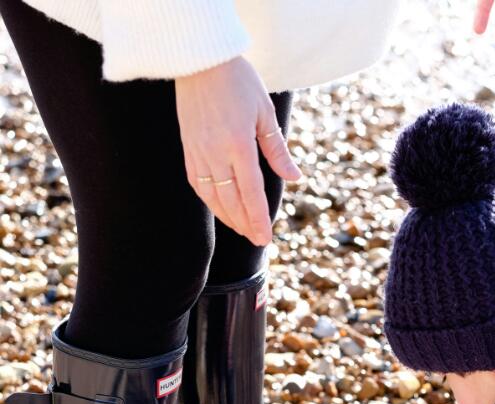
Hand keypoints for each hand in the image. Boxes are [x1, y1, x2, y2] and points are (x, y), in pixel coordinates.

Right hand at [175, 57, 301, 244]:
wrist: (199, 60)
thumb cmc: (237, 81)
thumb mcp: (264, 112)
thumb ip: (277, 150)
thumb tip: (294, 177)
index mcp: (238, 144)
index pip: (251, 193)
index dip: (258, 218)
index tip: (265, 237)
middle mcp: (216, 153)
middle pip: (231, 201)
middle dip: (245, 224)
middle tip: (257, 240)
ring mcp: (198, 152)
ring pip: (212, 197)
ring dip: (228, 217)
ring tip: (242, 229)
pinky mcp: (188, 149)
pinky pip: (198, 184)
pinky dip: (210, 201)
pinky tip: (220, 208)